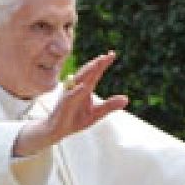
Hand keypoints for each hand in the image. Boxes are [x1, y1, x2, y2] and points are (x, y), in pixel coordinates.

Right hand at [13, 51, 128, 156]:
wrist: (58, 130)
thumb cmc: (76, 119)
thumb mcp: (96, 114)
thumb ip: (110, 106)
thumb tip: (126, 99)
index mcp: (86, 88)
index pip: (96, 73)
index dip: (103, 64)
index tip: (112, 54)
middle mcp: (77, 88)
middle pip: (87, 73)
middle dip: (96, 64)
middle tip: (106, 56)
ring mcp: (70, 94)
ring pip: (79, 81)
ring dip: (88, 72)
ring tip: (97, 64)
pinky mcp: (64, 104)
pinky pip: (71, 96)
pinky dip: (77, 91)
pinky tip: (84, 86)